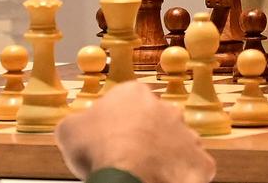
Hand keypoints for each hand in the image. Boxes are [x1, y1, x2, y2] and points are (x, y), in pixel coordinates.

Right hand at [55, 81, 214, 182]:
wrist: (127, 174)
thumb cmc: (98, 148)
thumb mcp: (69, 129)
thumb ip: (78, 121)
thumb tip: (78, 125)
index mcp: (135, 94)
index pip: (127, 102)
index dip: (115, 122)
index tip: (107, 139)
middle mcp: (166, 108)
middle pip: (155, 121)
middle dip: (144, 137)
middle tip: (127, 158)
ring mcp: (186, 134)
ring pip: (176, 143)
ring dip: (164, 156)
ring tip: (145, 173)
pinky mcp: (198, 160)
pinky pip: (193, 167)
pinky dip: (181, 176)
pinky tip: (164, 182)